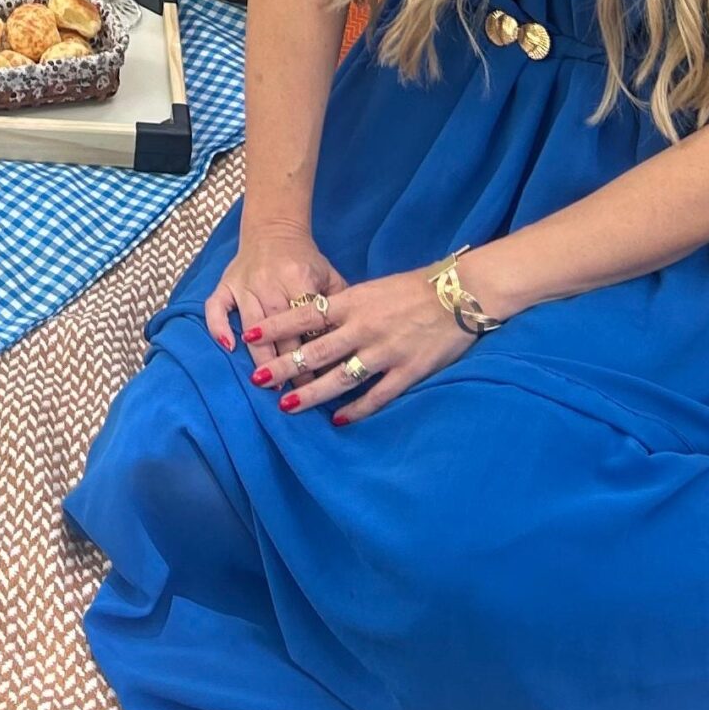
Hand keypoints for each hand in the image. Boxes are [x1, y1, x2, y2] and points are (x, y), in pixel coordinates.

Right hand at [204, 210, 349, 385]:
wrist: (273, 228)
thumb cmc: (305, 259)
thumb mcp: (329, 275)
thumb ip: (340, 303)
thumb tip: (349, 340)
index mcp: (299, 279)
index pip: (308, 324)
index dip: (315, 353)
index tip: (322, 380)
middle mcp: (270, 283)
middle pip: (280, 332)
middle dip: (289, 365)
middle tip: (297, 394)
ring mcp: (245, 285)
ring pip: (251, 327)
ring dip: (261, 357)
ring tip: (269, 384)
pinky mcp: (226, 284)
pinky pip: (215, 308)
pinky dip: (218, 327)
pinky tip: (228, 347)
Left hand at [252, 263, 474, 423]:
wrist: (459, 294)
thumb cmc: (412, 289)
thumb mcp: (371, 289)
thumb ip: (344, 307)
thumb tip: (311, 321)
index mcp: (353, 302)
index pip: (304, 314)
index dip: (275, 326)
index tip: (249, 336)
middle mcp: (364, 327)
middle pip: (316, 351)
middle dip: (285, 367)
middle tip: (258, 380)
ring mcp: (386, 351)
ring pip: (341, 377)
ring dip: (312, 393)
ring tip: (287, 406)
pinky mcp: (409, 371)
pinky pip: (378, 395)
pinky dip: (357, 409)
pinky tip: (339, 420)